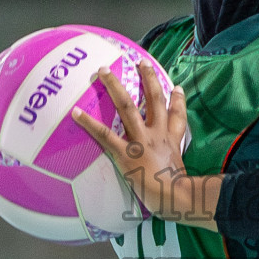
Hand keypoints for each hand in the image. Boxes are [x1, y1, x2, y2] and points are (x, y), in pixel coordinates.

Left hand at [71, 60, 219, 228]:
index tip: (175, 87)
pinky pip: (104, 135)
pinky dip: (89, 123)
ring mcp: (141, 141)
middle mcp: (158, 134)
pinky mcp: (126, 153)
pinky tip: (76, 112)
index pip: (178, 114)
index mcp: (172, 140)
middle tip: (140, 62)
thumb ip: (176, 167)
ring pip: (127, 106)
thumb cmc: (179, 192)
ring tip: (103, 71)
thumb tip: (178, 176)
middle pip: (154, 99)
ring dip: (114, 86)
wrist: (176, 196)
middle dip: (148, 78)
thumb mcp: (182, 173)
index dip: (177, 99)